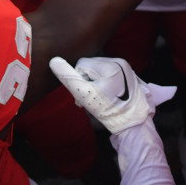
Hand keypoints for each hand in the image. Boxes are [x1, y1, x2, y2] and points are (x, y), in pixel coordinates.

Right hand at [49, 56, 174, 133]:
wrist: (132, 124)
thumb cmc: (107, 111)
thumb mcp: (84, 95)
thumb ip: (69, 77)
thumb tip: (53, 60)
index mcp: (111, 66)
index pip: (82, 64)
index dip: (79, 80)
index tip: (84, 95)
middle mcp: (120, 62)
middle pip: (92, 66)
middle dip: (87, 80)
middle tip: (90, 99)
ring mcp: (127, 68)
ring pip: (100, 69)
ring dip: (96, 81)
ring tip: (100, 98)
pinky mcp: (130, 74)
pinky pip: (110, 72)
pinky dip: (106, 81)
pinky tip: (108, 95)